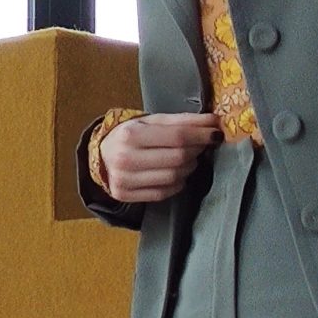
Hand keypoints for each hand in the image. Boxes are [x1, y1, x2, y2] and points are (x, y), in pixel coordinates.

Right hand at [99, 111, 222, 202]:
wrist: (101, 156)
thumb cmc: (131, 135)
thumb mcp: (152, 121)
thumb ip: (182, 121)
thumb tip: (213, 122)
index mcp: (131, 134)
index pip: (177, 137)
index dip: (201, 135)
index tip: (215, 134)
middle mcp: (126, 158)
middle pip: (178, 158)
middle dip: (196, 151)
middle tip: (200, 145)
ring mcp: (125, 180)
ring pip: (174, 177)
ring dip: (188, 167)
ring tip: (187, 159)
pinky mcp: (126, 195)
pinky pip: (164, 192)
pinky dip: (177, 183)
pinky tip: (175, 173)